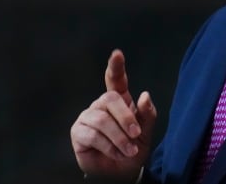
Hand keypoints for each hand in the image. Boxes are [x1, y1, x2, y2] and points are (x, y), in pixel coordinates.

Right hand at [70, 49, 157, 178]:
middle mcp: (102, 105)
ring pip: (101, 119)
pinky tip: (116, 153)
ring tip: (128, 151)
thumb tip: (144, 95)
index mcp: (120, 100)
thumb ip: (147, 115)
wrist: (121, 173)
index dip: (116, 66)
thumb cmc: (133, 149)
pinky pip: (92, 134)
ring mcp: (88, 117)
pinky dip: (108, 146)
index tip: (117, 54)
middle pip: (110, 98)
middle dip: (125, 117)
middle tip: (136, 134)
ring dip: (119, 137)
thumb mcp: (146, 133)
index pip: (116, 79)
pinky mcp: (78, 132)